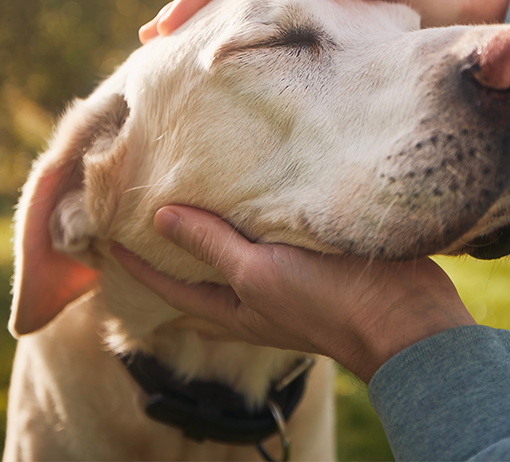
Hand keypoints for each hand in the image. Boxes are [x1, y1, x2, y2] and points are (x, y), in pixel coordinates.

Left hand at [111, 206, 475, 382]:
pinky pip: (271, 237)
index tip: (108, 237)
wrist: (402, 315)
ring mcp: (284, 280)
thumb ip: (213, 246)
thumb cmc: (325, 302)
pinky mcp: (313, 259)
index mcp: (234, 308)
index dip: (137, 265)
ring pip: (235, 254)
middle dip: (171, 253)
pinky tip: (253, 194)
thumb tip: (161, 219)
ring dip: (212, 233)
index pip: (170, 287)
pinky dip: (253, 219)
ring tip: (192, 202)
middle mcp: (253, 297)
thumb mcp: (258, 273)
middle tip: (145, 220)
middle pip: (199, 275)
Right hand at [139, 0, 509, 42]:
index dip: (198, 0)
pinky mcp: (325, 37)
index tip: (163, 30)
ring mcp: (312, 9)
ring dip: (209, 34)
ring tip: (172, 60)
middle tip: (149, 46)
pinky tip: (224, 72)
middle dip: (189, 16)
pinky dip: (242, 49)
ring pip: (247, 18)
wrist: (468, 20)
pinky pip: (272, 39)